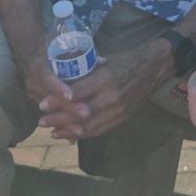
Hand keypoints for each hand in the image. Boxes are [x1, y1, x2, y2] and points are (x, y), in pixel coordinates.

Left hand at [35, 40, 166, 140]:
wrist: (153, 69)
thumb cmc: (126, 60)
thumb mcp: (105, 61)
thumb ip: (86, 73)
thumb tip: (62, 81)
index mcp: (106, 79)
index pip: (77, 93)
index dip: (58, 101)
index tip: (42, 104)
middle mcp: (112, 97)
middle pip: (80, 113)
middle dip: (59, 119)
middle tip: (42, 121)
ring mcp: (118, 110)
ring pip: (89, 126)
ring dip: (69, 130)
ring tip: (53, 132)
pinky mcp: (122, 118)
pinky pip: (100, 130)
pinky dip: (84, 134)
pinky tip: (71, 135)